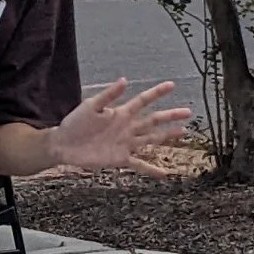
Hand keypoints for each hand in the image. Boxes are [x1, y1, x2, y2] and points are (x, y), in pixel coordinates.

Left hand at [50, 78, 192, 175]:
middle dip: (170, 116)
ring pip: (151, 139)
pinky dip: (152, 169)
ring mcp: (126, 143)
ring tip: (184, 132)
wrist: (64, 144)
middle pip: (153, 120)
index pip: (143, 101)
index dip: (157, 93)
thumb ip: (108, 95)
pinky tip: (165, 174)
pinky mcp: (121, 158)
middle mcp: (127, 127)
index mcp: (121, 113)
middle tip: (188, 112)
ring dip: (167, 136)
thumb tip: (124, 80)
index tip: (171, 85)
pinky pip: (140, 164)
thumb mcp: (91, 105)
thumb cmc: (75, 122)